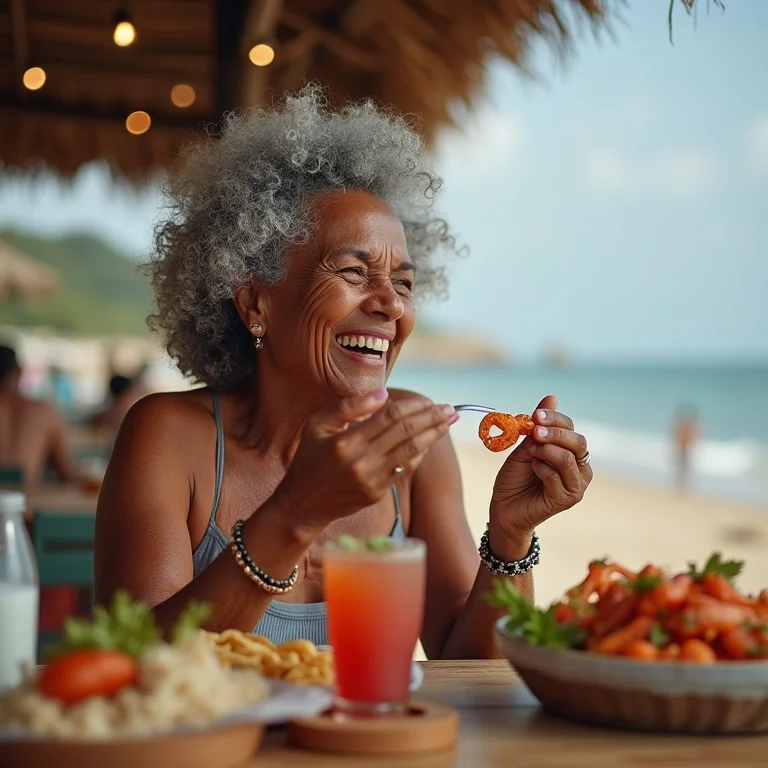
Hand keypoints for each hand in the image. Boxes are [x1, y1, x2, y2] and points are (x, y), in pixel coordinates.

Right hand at [274, 390, 455, 534]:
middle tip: (449, 408)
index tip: (429, 399)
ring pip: (411, 452)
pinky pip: (405, 469)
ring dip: (433, 435)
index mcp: (346, 441)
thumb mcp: (317, 425)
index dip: (413, 406)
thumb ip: (348, 407)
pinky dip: (419, 454)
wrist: (302, 504)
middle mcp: (361, 461)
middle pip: (405, 432)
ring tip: (448, 422)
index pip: (389, 417)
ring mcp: (371, 479)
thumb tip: (383, 394)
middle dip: (431, 418)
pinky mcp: (377, 493)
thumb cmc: (309, 459)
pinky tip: (430, 442)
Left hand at [490, 395, 591, 548]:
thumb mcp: (525, 446)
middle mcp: (580, 468)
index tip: (535, 415)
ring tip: (530, 453)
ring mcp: (576, 485)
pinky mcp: (568, 499)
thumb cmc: (515, 478)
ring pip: (568, 458)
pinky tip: (532, 471)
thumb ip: (538, 425)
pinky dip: (542, 469)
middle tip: (534, 431)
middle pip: (577, 442)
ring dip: (546, 451)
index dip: (555, 419)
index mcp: (570, 452)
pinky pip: (557, 476)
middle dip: (554, 433)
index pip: (571, 429)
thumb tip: (552, 397)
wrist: (504, 507)